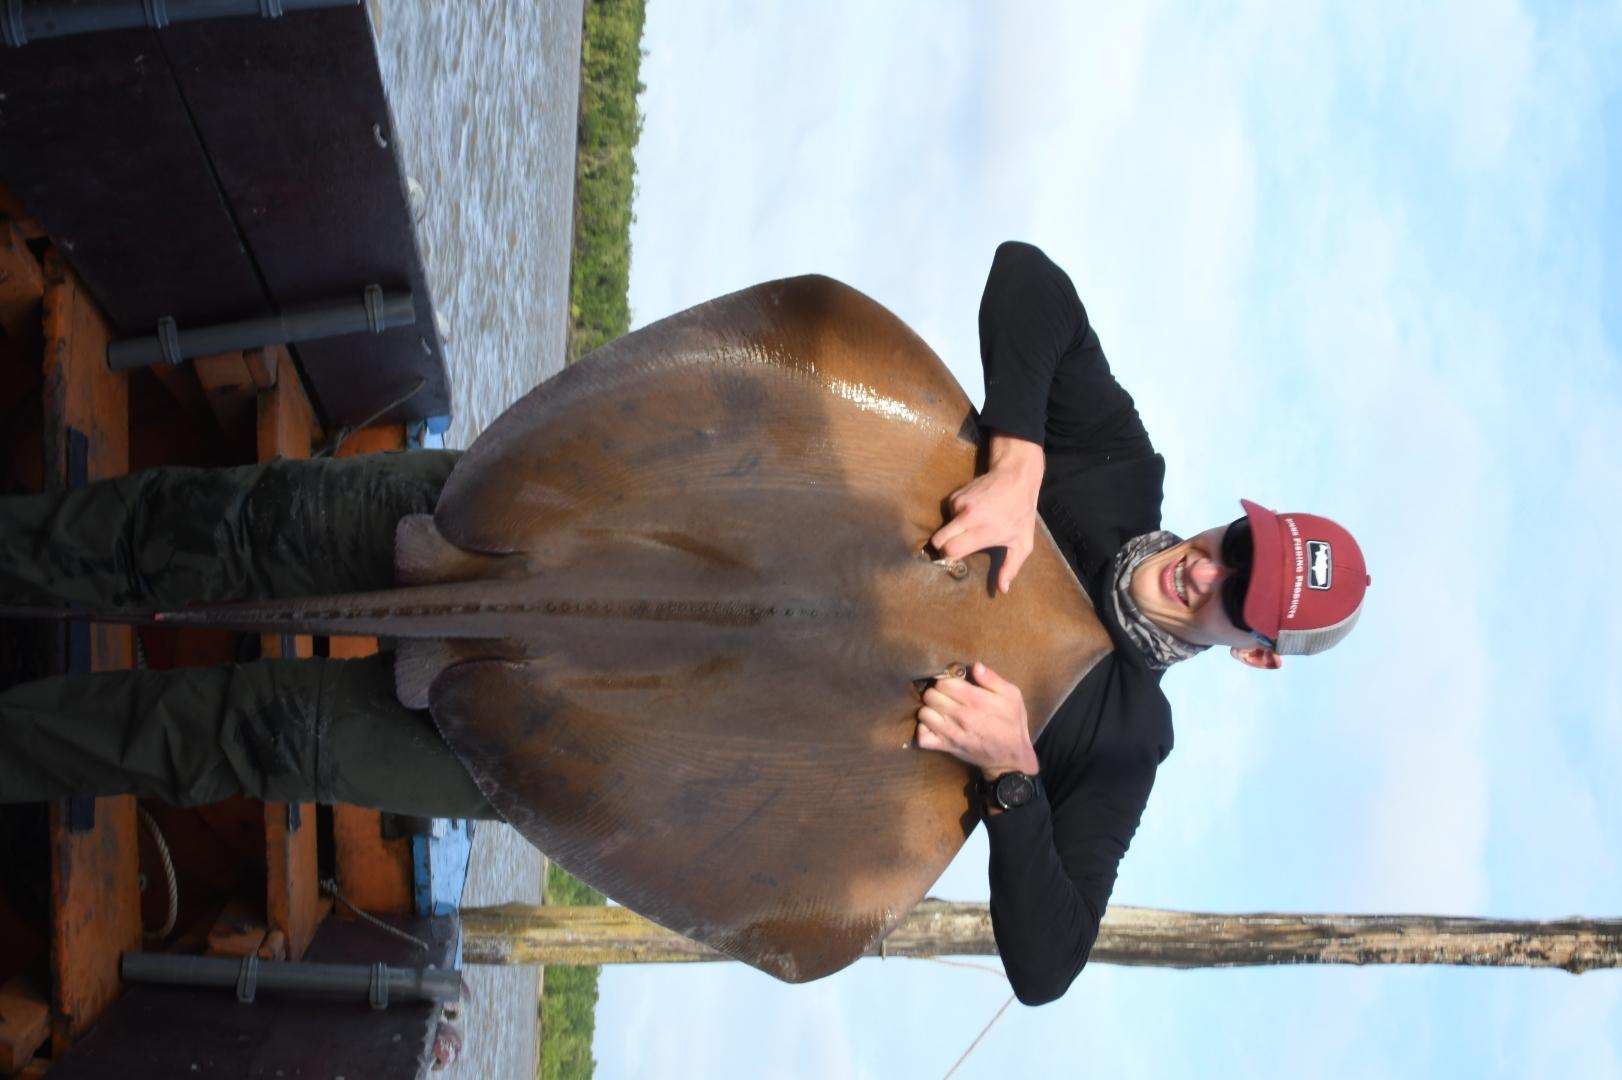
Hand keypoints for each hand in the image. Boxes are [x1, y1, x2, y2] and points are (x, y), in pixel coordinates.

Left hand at [914, 662, 1038, 778]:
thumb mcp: (1013, 696)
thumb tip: (975, 666)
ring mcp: (951, 733)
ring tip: (939, 710)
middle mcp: (961, 715)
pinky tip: (933, 726)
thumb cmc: (1012, 723)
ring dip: (929, 709)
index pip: (944, 682)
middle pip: (931, 695)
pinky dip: (923, 730)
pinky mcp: (946, 747)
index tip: (952, 684)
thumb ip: (993, 679)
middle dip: (936, 692)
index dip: (946, 680)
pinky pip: (922, 737)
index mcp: (976, 700)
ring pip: (923, 713)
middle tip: (945, 696)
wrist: (1010, 757)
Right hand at [930, 434, 1042, 593]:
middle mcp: (968, 517)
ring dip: (952, 529)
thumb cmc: (1021, 512)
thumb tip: (1002, 590)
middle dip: (941, 547)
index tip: (955, 558)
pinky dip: (955, 517)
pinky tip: (970, 514)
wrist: (1015, 476)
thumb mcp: (1022, 542)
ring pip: (943, 526)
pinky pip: (948, 513)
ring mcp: (960, 504)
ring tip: (971, 526)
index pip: (951, 549)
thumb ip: (1011, 567)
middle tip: (953, 548)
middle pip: (938, 539)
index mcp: (983, 531)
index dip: (949, 556)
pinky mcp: (956, 495)